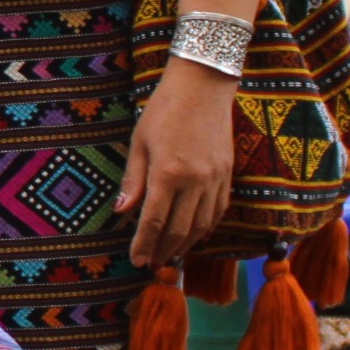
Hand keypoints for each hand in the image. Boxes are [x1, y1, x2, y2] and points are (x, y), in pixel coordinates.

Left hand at [120, 61, 239, 272]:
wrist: (203, 85)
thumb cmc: (164, 110)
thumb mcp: (139, 142)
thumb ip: (133, 180)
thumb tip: (121, 212)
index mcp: (168, 172)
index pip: (154, 221)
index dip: (144, 244)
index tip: (137, 261)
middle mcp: (195, 180)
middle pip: (180, 229)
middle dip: (164, 250)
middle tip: (152, 263)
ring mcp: (215, 178)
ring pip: (202, 224)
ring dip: (186, 244)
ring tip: (171, 255)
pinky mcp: (228, 173)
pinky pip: (218, 210)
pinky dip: (206, 228)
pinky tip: (195, 234)